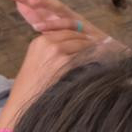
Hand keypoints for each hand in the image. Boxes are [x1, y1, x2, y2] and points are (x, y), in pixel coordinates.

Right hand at [0, 0, 123, 128]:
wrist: (24, 99)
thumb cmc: (32, 85)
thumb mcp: (38, 62)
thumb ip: (53, 51)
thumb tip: (76, 47)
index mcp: (40, 41)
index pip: (66, 31)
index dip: (82, 36)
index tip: (95, 40)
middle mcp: (47, 42)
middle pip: (76, 36)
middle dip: (91, 41)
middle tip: (106, 44)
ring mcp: (56, 51)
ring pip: (83, 44)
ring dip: (96, 49)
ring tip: (108, 52)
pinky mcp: (64, 61)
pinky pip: (86, 56)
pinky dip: (96, 58)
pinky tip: (104, 61)